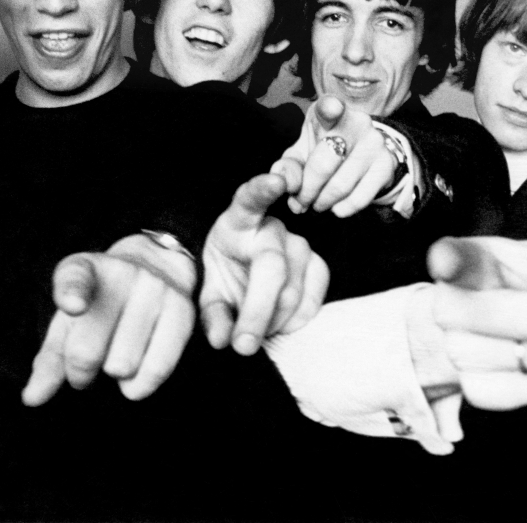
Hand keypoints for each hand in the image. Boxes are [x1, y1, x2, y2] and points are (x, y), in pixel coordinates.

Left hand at [22, 233, 196, 405]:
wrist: (155, 268)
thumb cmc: (101, 305)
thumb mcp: (69, 323)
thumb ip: (50, 360)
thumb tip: (32, 398)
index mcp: (84, 268)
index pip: (75, 278)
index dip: (72, 294)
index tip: (73, 306)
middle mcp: (122, 272)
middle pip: (87, 350)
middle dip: (80, 373)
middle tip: (84, 370)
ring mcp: (154, 287)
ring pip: (122, 365)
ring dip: (113, 375)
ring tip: (114, 361)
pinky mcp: (182, 308)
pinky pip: (158, 366)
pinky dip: (140, 385)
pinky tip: (132, 382)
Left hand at [200, 174, 328, 354]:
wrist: (244, 274)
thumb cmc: (224, 275)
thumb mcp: (208, 291)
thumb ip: (212, 314)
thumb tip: (222, 339)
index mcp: (239, 221)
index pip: (250, 199)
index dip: (264, 189)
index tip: (277, 180)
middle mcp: (274, 229)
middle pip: (273, 268)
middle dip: (257, 311)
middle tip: (242, 346)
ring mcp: (301, 246)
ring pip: (293, 292)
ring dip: (271, 323)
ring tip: (252, 334)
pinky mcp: (318, 267)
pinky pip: (312, 302)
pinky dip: (292, 324)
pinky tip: (277, 327)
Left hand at [271, 95, 401, 217]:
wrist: (361, 154)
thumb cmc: (322, 150)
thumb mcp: (301, 153)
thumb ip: (288, 167)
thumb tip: (285, 185)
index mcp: (328, 111)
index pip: (329, 107)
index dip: (330, 108)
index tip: (331, 108)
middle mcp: (356, 122)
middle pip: (323, 165)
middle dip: (306, 191)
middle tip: (301, 202)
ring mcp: (374, 143)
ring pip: (340, 185)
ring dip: (322, 203)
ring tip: (316, 205)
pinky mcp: (386, 165)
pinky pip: (360, 198)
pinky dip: (342, 209)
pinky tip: (336, 207)